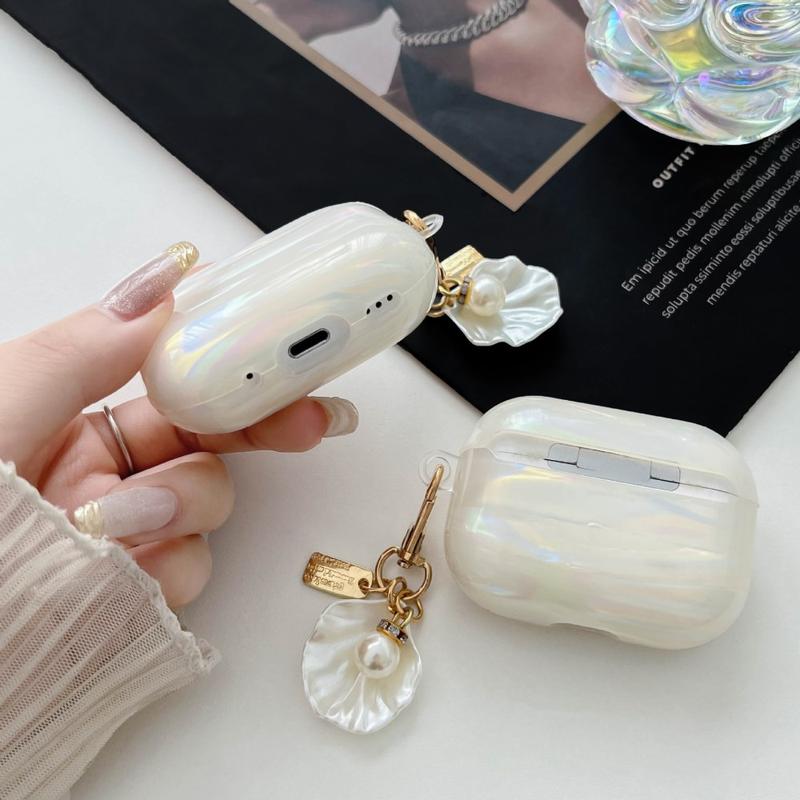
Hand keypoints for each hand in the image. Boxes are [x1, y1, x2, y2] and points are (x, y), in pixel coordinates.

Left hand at [0, 244, 357, 606]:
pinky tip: (122, 567)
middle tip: (310, 420)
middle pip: (208, 437)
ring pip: (207, 506)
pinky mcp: (133, 592)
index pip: (169, 377)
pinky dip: (166, 566)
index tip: (282, 351)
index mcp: (64, 418)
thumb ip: (78, 351)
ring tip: (118, 523)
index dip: (229, 361)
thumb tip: (159, 286)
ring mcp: (122, 535)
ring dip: (180, 507)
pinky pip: (188, 569)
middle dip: (260, 426)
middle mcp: (102, 473)